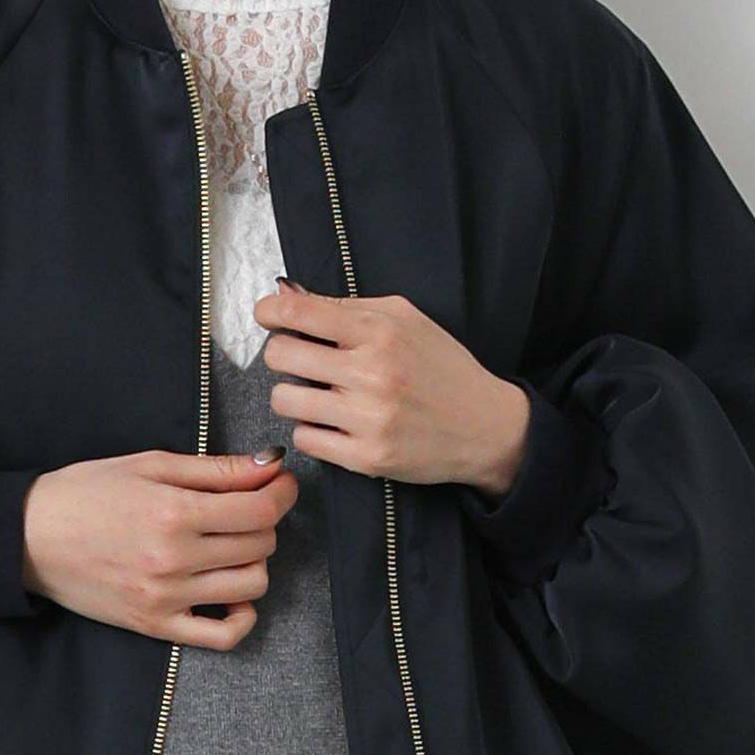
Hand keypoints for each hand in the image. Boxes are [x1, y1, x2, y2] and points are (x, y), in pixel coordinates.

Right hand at [21, 447, 299, 646]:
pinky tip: (230, 592)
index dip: (282, 494)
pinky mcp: (156, 625)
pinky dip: (241, 616)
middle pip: (260, 545)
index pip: (260, 510)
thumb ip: (215, 469)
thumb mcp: (150, 465)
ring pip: (251, 585)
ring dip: (253, 561)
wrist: (29, 537)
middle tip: (243, 506)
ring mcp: (167, 597)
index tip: (280, 483)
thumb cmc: (86, 492)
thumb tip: (271, 464)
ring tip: (229, 544)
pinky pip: (223, 636)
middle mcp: (175, 559)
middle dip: (263, 520)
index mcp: (174, 512)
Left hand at [250, 278, 529, 496]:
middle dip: (283, 354)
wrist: (486, 427)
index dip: (271, 311)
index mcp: (379, 331)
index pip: (298, 312)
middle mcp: (371, 373)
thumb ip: (349, 307)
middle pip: (280, 355)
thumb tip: (290, 296)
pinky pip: (304, 438)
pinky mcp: (366, 457)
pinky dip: (312, 429)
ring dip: (293, 395)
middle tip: (302, 359)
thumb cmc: (442, 367)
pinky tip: (335, 422)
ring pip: (284, 400)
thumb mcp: (405, 319)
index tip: (268, 315)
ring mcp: (367, 419)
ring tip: (319, 393)